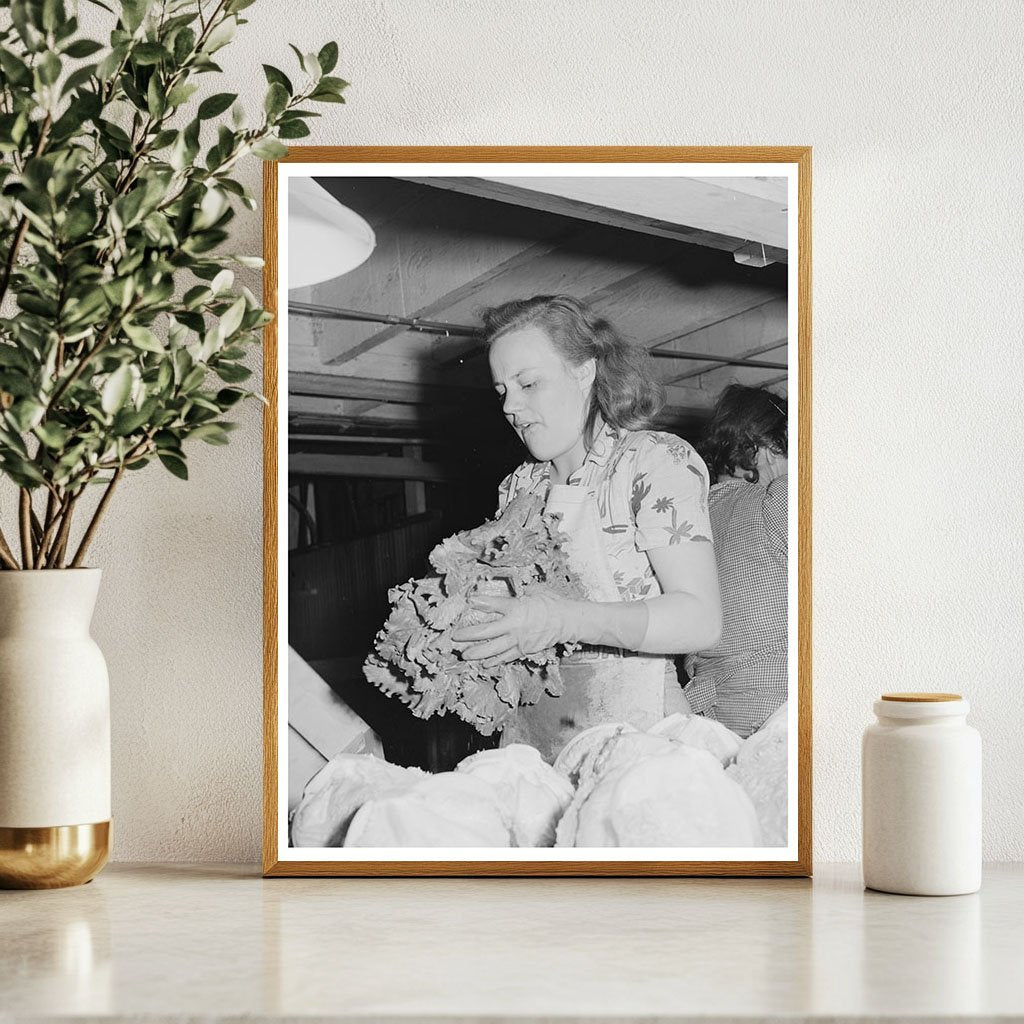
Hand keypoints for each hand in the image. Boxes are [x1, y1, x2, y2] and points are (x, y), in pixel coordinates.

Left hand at [452, 592, 581, 664]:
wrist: (568, 621)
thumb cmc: (552, 604)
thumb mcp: (535, 591)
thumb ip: (519, 593)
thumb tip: (512, 589)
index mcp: (518, 608)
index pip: (495, 604)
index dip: (481, 602)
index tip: (468, 600)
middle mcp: (516, 625)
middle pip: (488, 632)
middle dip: (469, 634)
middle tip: (455, 637)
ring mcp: (519, 640)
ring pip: (494, 649)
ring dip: (477, 653)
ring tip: (464, 655)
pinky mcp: (524, 650)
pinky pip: (506, 657)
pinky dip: (494, 661)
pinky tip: (484, 664)